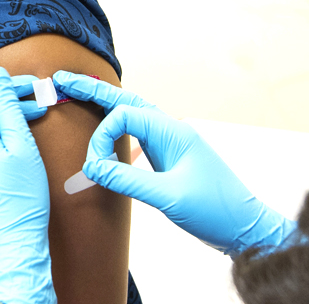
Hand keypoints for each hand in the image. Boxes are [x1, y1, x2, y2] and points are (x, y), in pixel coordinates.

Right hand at [53, 73, 296, 256]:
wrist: (246, 227)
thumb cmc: (215, 211)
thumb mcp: (169, 197)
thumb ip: (128, 180)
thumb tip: (93, 168)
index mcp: (173, 132)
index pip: (124, 117)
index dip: (102, 137)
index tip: (94, 166)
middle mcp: (171, 131)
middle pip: (126, 102)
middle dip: (94, 91)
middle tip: (62, 80)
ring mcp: (171, 144)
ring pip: (132, 115)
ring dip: (105, 106)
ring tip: (78, 93)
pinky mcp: (170, 158)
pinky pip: (138, 135)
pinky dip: (117, 128)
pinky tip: (106, 129)